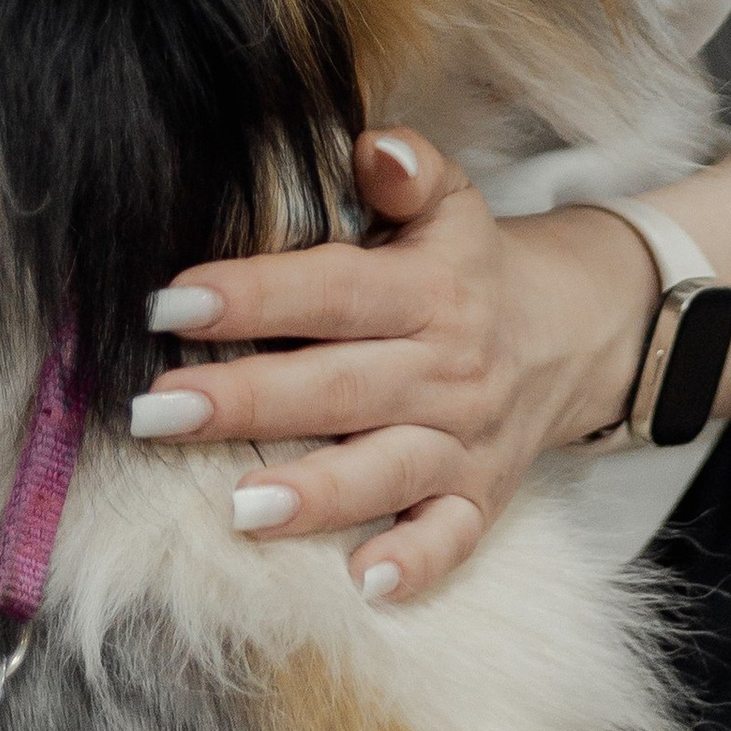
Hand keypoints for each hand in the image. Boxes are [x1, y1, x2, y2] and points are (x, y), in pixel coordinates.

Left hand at [128, 130, 659, 604]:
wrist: (573, 334)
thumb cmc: (468, 267)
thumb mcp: (451, 203)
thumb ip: (410, 170)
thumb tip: (376, 147)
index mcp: (428, 289)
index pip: (332, 291)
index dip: (253, 295)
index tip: (170, 302)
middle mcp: (447, 369)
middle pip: (339, 387)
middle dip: (247, 400)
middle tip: (157, 409)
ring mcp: (465, 441)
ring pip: (389, 469)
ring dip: (319, 492)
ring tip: (241, 507)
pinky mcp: (481, 500)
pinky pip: (453, 539)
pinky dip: (416, 564)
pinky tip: (363, 583)